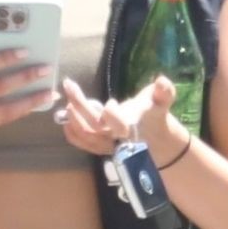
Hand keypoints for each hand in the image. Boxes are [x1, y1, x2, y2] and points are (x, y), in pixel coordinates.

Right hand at [0, 49, 55, 146]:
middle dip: (26, 77)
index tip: (25, 51)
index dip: (7, 57)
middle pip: (2, 86)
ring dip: (30, 101)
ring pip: (7, 108)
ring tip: (47, 94)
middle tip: (46, 70)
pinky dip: (17, 113)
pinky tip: (30, 107)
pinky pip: (0, 120)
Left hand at [54, 73, 185, 160]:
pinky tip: (64, 116)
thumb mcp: (162, 101)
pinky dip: (71, 132)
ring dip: (72, 117)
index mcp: (132, 129)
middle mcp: (117, 140)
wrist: (153, 139)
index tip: (110, 101)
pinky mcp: (98, 147)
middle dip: (81, 106)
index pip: (118, 126)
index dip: (111, 115)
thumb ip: (164, 92)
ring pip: (85, 136)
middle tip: (70, 86)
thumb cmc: (154, 115)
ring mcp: (106, 145)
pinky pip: (81, 143)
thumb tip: (162, 81)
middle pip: (95, 127)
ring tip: (67, 98)